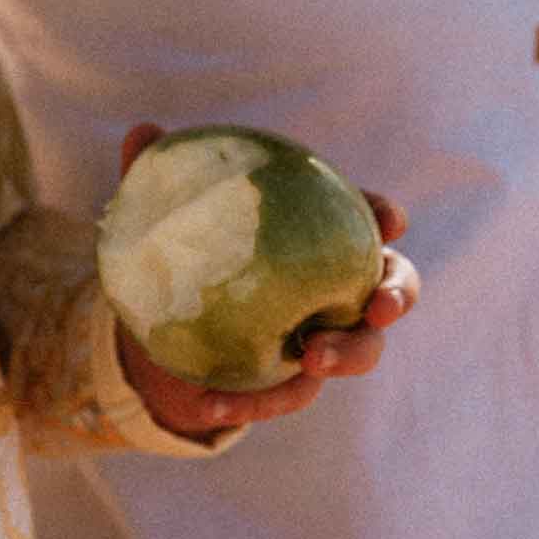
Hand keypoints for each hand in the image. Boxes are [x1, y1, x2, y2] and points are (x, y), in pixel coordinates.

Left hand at [112, 122, 420, 441]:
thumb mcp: (163, 217)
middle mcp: (337, 286)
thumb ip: (157, 176)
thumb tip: (142, 132)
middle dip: (397, 294)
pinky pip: (289, 396)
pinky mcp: (291, 382)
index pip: (368, 218)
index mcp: (322, 234)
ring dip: (346, 355)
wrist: (161, 332)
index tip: (389, 220)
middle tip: (378, 307)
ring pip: (360, 351)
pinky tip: (211, 406)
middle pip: (392, 287)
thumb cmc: (184, 255)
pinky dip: (256, 404)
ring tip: (310, 356)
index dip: (386, 217)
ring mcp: (323, 337)